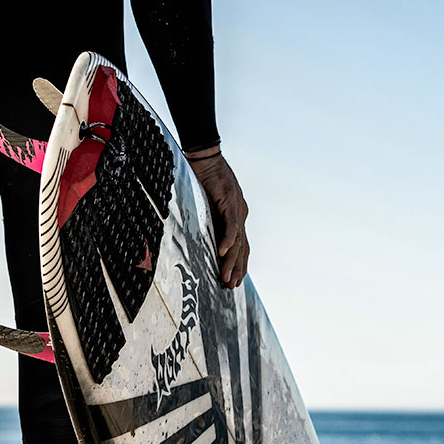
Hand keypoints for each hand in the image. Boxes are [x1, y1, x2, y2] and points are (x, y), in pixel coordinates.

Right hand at [186, 146, 248, 287]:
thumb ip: (209, 222)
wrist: (205, 156)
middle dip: (237, 269)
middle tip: (231, 286)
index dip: (238, 264)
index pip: (240, 246)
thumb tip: (202, 238)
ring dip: (232, 261)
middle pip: (242, 248)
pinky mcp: (230, 201)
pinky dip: (229, 240)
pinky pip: (232, 225)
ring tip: (227, 277)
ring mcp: (237, 208)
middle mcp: (240, 215)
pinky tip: (224, 252)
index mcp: (236, 217)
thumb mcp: (206, 206)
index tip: (233, 280)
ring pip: (238, 241)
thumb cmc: (204, 178)